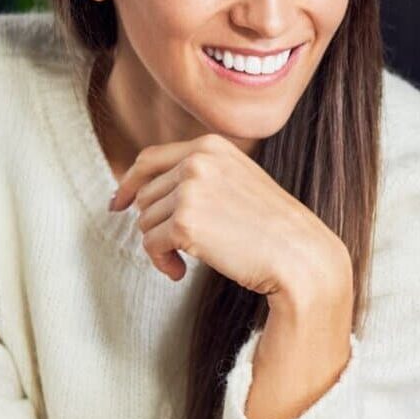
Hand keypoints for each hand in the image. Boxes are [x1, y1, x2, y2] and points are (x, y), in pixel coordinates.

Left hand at [110, 133, 351, 307]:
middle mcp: (197, 161)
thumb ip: (198, 177)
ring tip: (186, 260)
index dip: (129, 183)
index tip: (119, 203)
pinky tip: (181, 272)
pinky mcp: (185, 223)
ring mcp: (190, 190)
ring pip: (144, 221)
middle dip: (155, 224)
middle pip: (145, 194)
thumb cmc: (273, 228)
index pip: (150, 159)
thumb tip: (137, 194)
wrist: (300, 255)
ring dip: (160, 246)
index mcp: (211, 146)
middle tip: (178, 247)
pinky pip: (150, 244)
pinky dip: (161, 263)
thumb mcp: (237, 183)